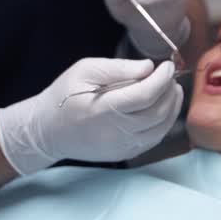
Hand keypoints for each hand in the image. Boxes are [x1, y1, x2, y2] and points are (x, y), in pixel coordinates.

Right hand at [0, 58, 182, 175]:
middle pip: (157, 112)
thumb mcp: (85, 70)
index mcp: (104, 109)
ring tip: (172, 89)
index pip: (145, 95)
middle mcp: (115, 132)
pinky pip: (153, 139)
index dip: (162, 79)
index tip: (168, 65)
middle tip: (170, 75)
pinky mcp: (123, 154)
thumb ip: (119, 68)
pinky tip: (163, 108)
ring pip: (160, 129)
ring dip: (172, 107)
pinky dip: (164, 123)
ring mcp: (121, 147)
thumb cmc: (64, 96)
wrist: (48, 131)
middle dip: (170, 91)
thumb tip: (149, 67)